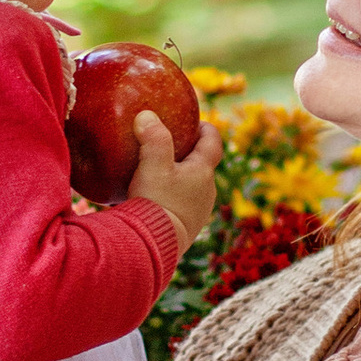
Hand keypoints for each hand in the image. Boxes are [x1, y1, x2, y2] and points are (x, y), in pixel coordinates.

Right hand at [132, 107, 223, 248]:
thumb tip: (147, 115)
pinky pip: (183, 204)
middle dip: (190, 153)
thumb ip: (152, 138)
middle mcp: (207, 192)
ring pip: (193, 186)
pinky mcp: (186, 228)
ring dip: (181, 176)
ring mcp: (198, 212)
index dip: (207, 129)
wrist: (155, 246)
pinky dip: (173, 196)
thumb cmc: (157, 202)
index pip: (213, 142)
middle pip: (203, 165)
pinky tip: (154, 197)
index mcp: (203, 172)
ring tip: (160, 171)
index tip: (197, 122)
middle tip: (172, 144)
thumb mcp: (153, 166)